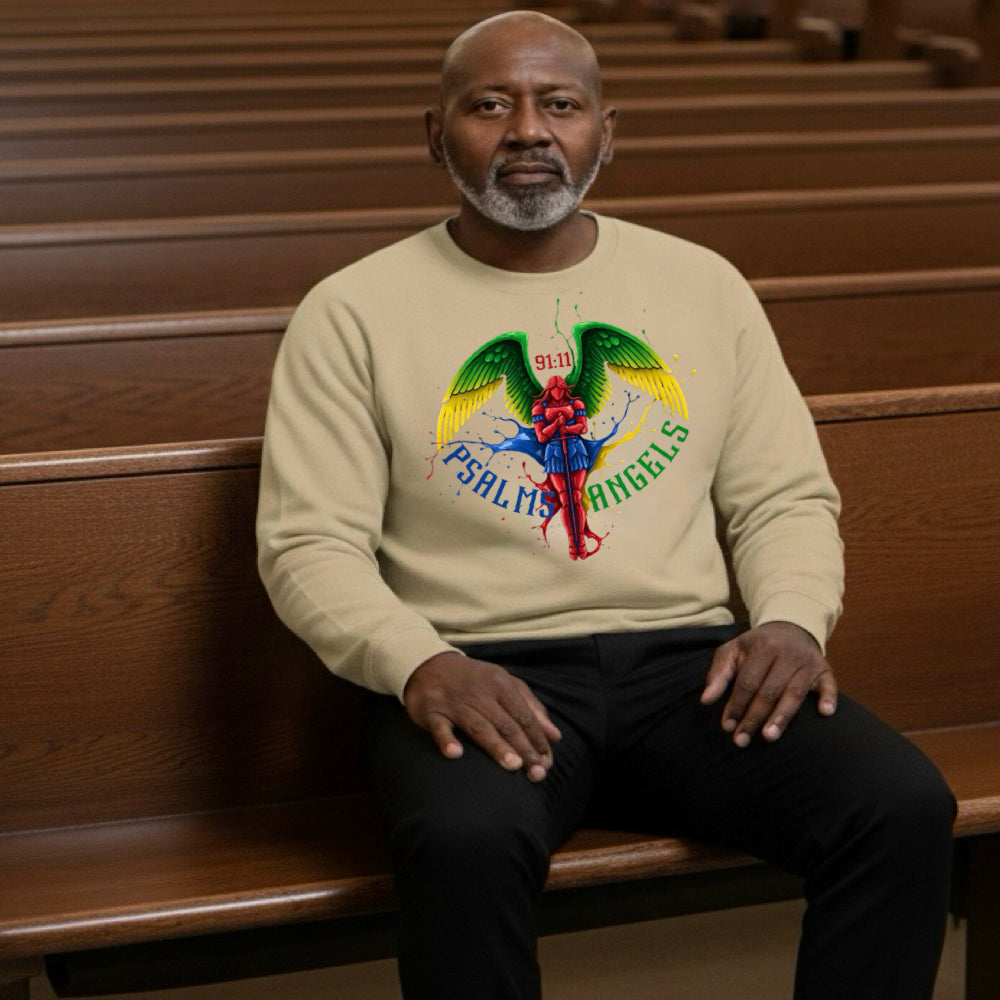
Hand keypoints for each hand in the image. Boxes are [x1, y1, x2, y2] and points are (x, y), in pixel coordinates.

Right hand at [403, 652, 561, 780]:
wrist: (428, 664)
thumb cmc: (473, 679)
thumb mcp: (504, 683)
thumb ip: (530, 707)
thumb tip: (555, 736)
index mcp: (500, 684)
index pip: (524, 715)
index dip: (537, 739)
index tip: (547, 762)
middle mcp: (479, 693)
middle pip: (506, 723)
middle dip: (524, 748)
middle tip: (537, 772)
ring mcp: (455, 702)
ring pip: (479, 727)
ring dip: (496, 746)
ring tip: (513, 765)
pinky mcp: (431, 711)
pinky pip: (439, 728)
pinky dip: (446, 740)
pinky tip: (456, 754)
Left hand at [700, 621, 837, 746]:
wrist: (790, 627)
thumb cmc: (757, 645)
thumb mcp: (733, 650)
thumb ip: (718, 673)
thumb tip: (705, 700)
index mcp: (762, 647)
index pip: (747, 681)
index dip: (736, 704)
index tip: (727, 726)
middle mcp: (786, 654)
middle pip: (769, 691)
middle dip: (754, 717)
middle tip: (742, 740)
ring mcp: (807, 662)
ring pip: (794, 693)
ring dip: (782, 717)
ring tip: (768, 736)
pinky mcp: (824, 669)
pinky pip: (829, 685)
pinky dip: (828, 698)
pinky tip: (824, 713)